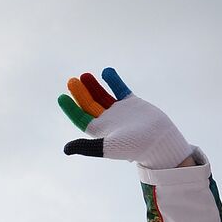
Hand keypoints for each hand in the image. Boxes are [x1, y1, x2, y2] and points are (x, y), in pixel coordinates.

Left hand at [58, 68, 192, 169]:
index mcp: (99, 130)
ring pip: (103, 96)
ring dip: (94, 86)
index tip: (62, 97)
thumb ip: (86, 146)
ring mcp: (119, 111)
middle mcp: (107, 120)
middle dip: (81, 93)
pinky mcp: (133, 104)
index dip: (71, 108)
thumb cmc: (132, 147)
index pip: (81, 117)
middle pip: (89, 104)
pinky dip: (114, 81)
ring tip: (85, 75)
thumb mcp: (106, 146)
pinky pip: (120, 90)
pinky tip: (106, 71)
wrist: (159, 141)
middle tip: (72, 80)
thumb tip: (65, 149)